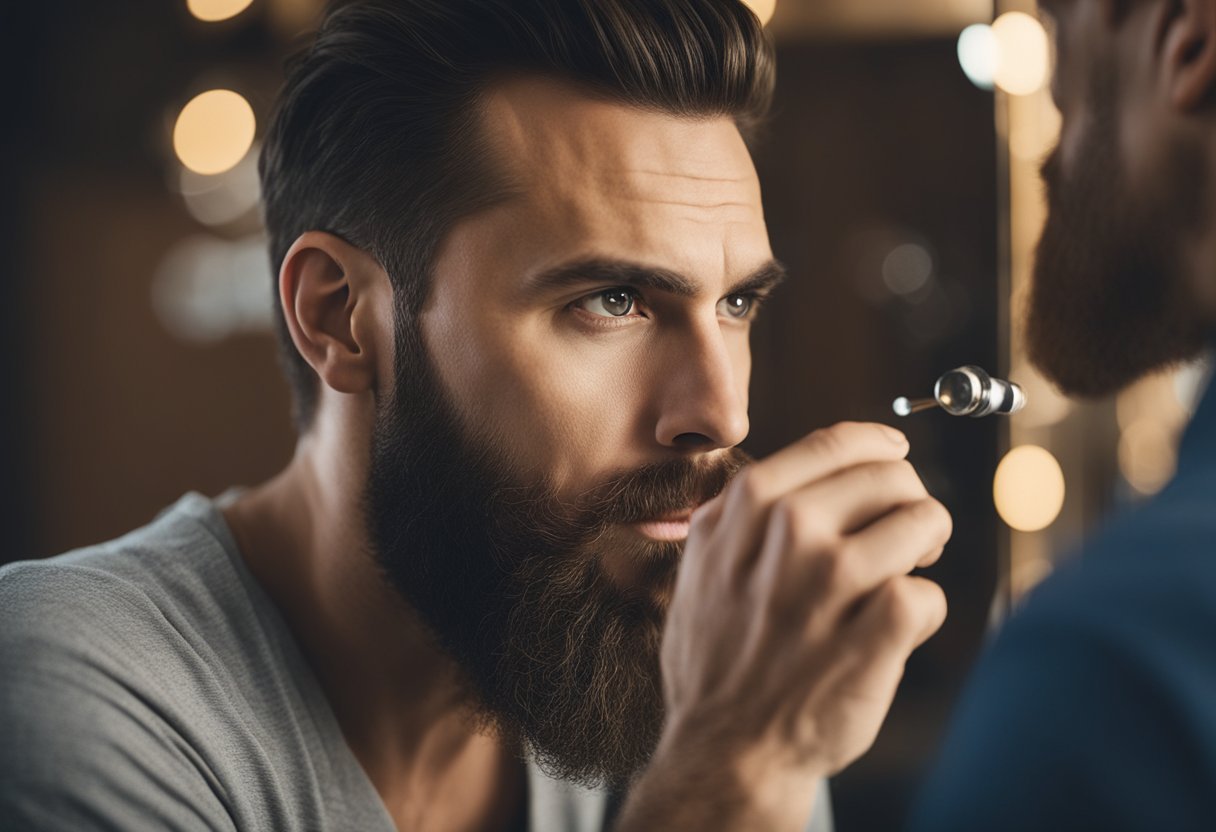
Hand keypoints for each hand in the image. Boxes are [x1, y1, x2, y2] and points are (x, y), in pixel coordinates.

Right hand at [635, 423, 950, 826]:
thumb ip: (738, 515)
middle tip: (906, 531)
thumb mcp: (701, 567)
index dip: (876, 444)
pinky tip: (896, 629)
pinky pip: (929, 595)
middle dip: (909, 498)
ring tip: (907, 572)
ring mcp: (832, 582)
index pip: (832, 444)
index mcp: (745, 508)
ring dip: (925, 546)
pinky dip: (922, 612)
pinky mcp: (873, 633)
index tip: (894, 453)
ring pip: (922, 522)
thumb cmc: (715, 659)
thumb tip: (800, 472)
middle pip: (889, 477)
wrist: (724, 748)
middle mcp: (788, 534)